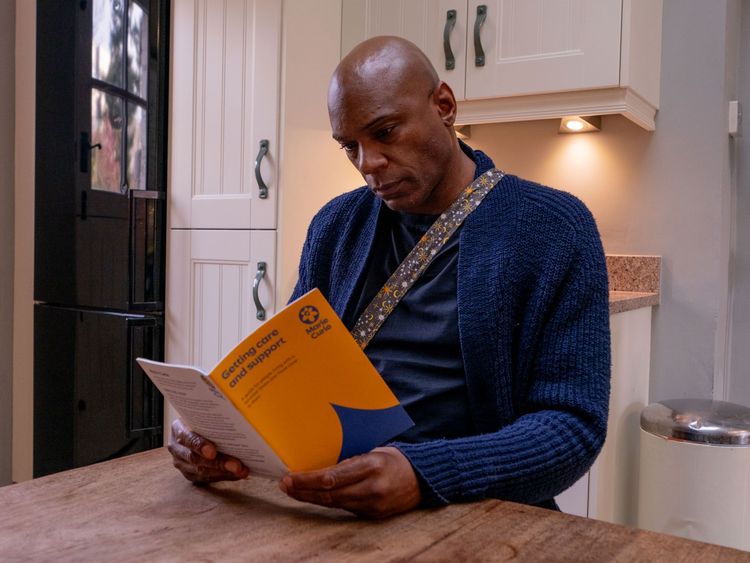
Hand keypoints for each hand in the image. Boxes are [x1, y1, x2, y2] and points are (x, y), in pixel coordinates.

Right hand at [167, 418, 249, 483]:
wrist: (190, 428)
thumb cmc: (201, 419)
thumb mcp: (203, 415)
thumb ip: (214, 418)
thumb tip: (238, 414)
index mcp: (178, 429)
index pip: (188, 438)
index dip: (200, 446)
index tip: (213, 452)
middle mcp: (176, 448)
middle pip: (196, 459)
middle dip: (218, 463)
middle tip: (237, 465)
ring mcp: (181, 463)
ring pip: (201, 472)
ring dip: (224, 473)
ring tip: (242, 471)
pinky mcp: (189, 474)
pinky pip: (206, 479)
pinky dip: (223, 477)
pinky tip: (237, 474)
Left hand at [279, 447, 420, 517]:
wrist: (421, 479)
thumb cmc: (393, 459)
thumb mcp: (372, 451)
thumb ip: (349, 460)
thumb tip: (319, 465)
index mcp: (371, 465)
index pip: (332, 477)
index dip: (307, 480)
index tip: (290, 477)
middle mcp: (371, 487)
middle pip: (329, 494)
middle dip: (303, 491)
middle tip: (285, 485)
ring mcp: (372, 504)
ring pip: (334, 504)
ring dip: (312, 498)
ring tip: (294, 491)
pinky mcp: (373, 515)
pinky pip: (345, 508)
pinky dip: (328, 502)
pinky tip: (315, 496)